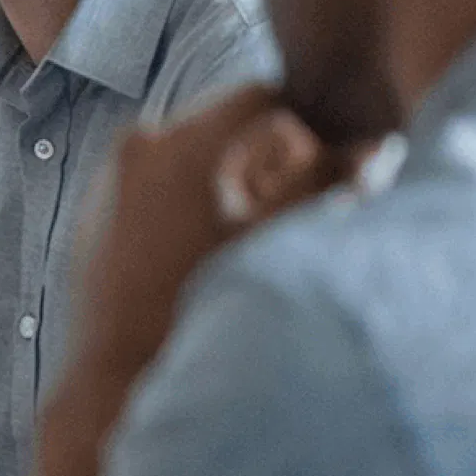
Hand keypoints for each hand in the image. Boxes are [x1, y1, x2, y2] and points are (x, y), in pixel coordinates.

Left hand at [66, 85, 370, 404]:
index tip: (331, 166)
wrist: (118, 381)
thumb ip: (331, 185)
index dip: (309, 125)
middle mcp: (138, 146)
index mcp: (182, 141)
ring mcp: (109, 180)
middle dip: (270, 155)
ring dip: (232, 181)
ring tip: (250, 238)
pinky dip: (193, 206)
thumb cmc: (202, 312)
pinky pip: (161, 190)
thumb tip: (378, 148)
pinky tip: (208, 256)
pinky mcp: (97, 217)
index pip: (265, 95)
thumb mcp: (280, 242)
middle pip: (228, 124)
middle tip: (294, 207)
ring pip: (195, 157)